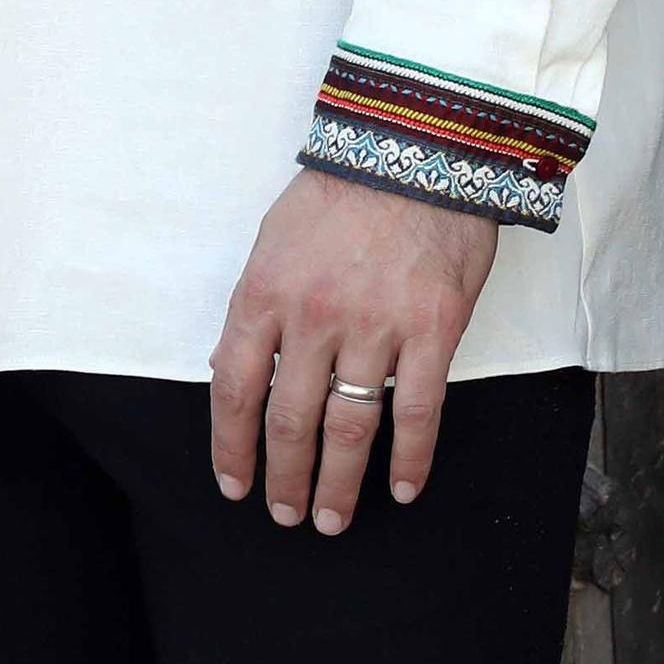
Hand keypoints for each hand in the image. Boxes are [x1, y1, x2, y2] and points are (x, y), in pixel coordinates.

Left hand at [210, 178, 496, 527]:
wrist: (418, 145)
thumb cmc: (343, 191)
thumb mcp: (273, 241)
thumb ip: (254, 309)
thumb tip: (231, 372)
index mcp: (264, 292)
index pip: (235, 389)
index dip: (231, 446)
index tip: (234, 483)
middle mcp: (314, 316)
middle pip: (290, 420)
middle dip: (284, 478)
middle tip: (285, 514)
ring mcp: (376, 325)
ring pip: (350, 426)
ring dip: (339, 482)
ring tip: (332, 519)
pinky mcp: (433, 329)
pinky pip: (418, 411)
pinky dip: (411, 459)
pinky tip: (404, 488)